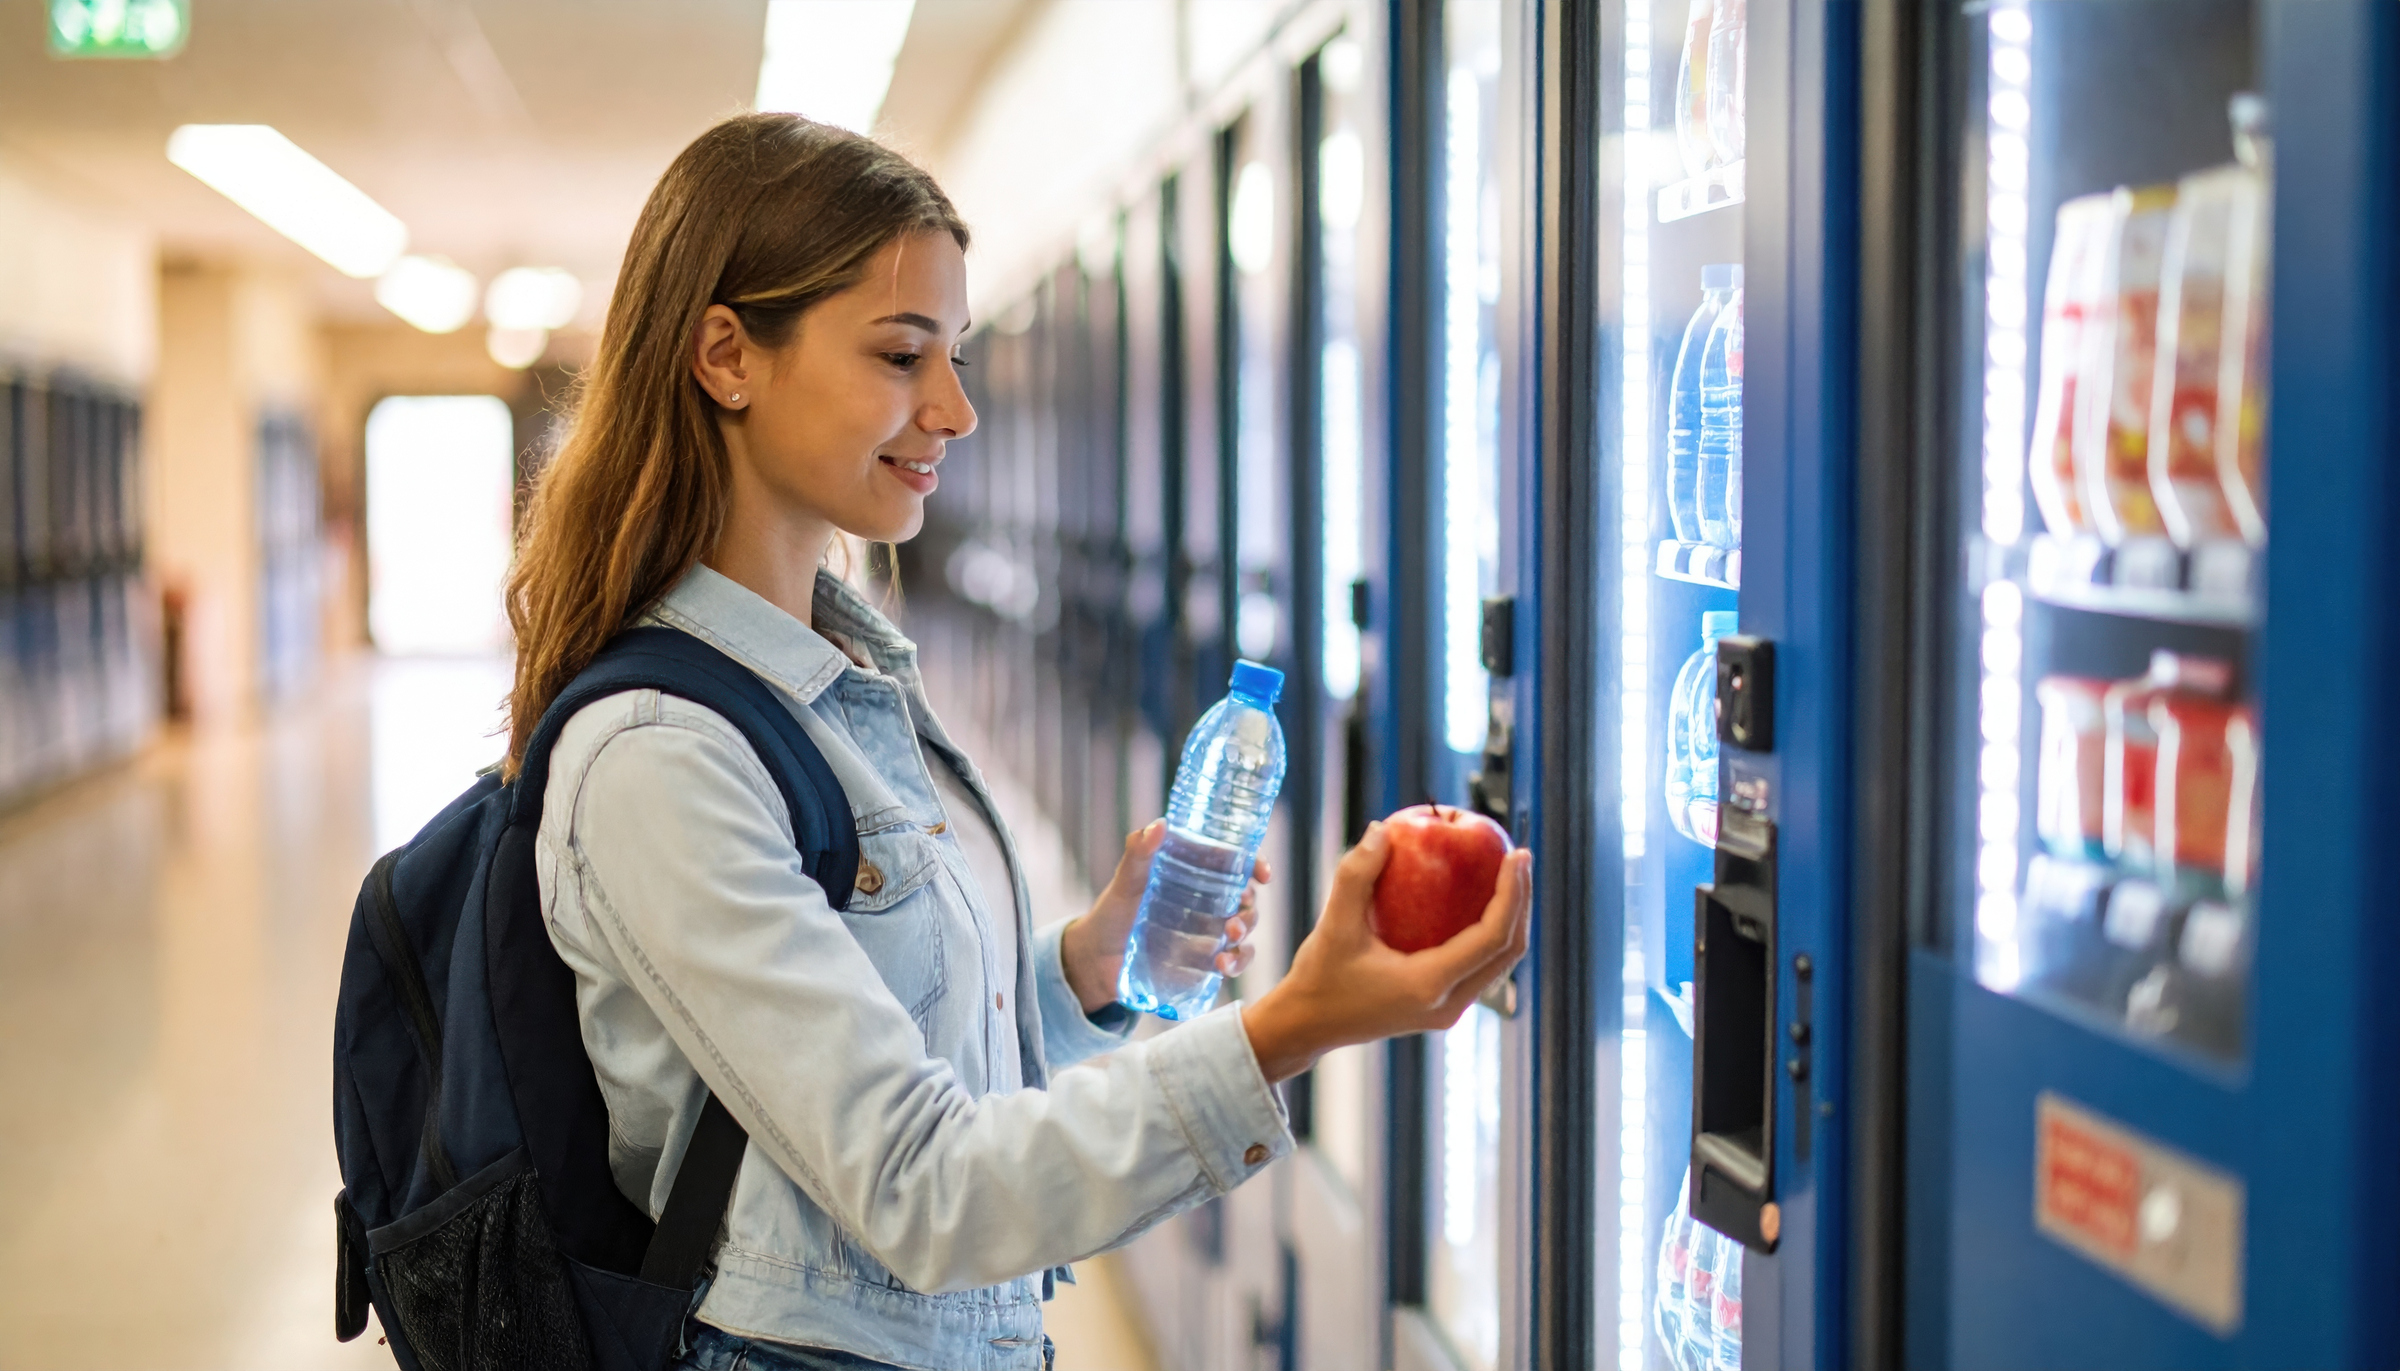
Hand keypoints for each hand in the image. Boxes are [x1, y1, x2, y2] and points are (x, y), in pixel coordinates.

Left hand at [1060, 820, 1269, 1014]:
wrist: (1096, 959)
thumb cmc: (1113, 912)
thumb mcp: (1126, 881)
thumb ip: (1138, 854)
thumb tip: (1158, 825)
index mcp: (1195, 877)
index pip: (1235, 866)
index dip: (1255, 866)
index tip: (1264, 875)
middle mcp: (1208, 903)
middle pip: (1246, 900)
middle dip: (1250, 907)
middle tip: (1235, 917)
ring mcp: (1208, 933)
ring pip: (1245, 930)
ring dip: (1246, 933)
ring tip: (1230, 937)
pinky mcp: (1204, 961)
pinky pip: (1234, 960)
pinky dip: (1236, 962)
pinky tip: (1223, 965)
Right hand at [1239, 820, 1532, 1083]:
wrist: (1309, 1026)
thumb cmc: (1319, 978)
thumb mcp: (1333, 925)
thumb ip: (1356, 875)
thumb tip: (1382, 829)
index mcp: (1428, 986)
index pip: (1491, 938)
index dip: (1511, 894)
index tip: (1516, 854)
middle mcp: (1448, 1005)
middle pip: (1509, 952)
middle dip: (1521, 902)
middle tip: (1519, 856)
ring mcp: (1448, 1011)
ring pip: (1500, 962)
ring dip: (1510, 917)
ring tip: (1508, 873)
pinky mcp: (1442, 1007)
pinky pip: (1480, 965)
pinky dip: (1488, 931)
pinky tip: (1478, 897)